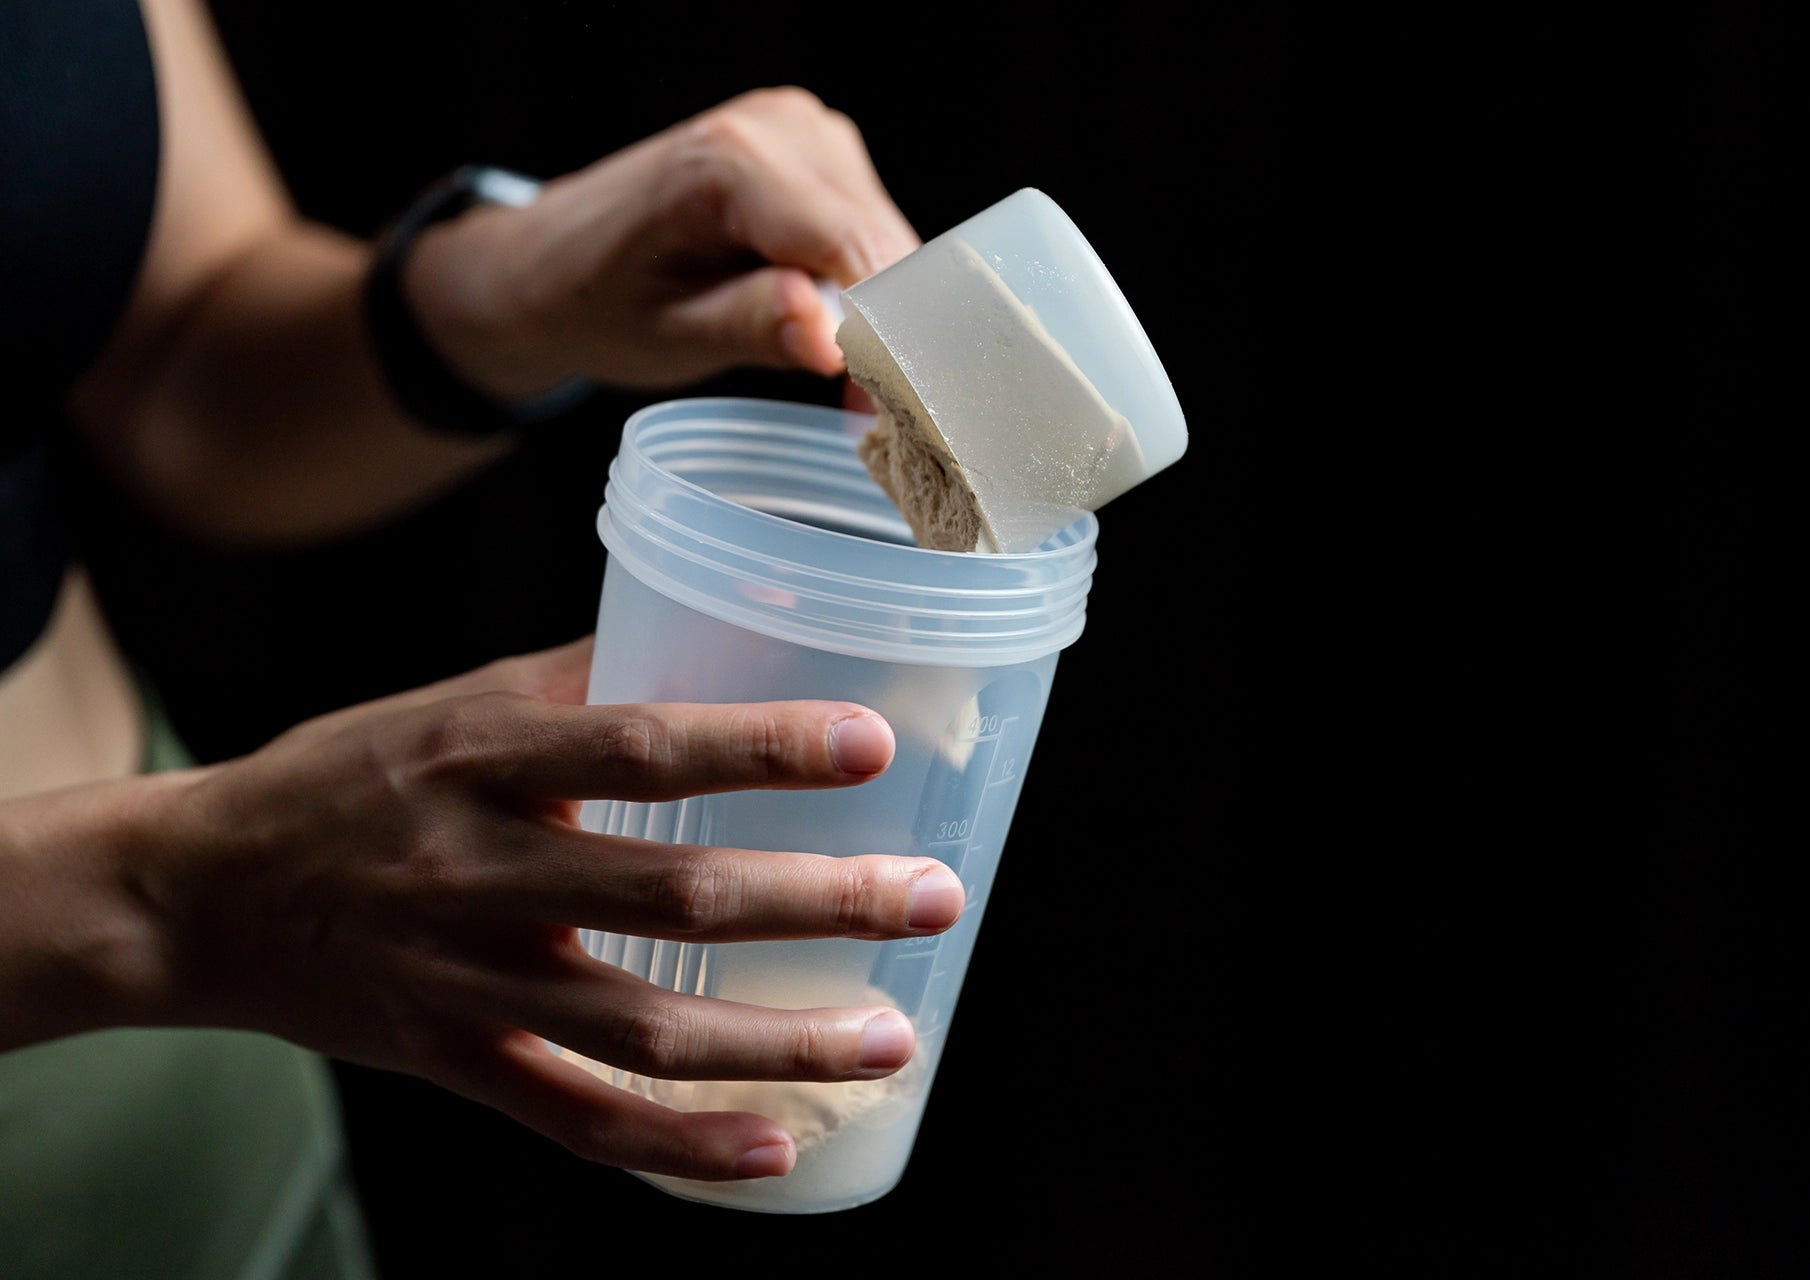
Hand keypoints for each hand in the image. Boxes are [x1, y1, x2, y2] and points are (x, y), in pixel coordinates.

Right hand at [119, 638, 962, 1180]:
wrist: (196, 894)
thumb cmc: (344, 779)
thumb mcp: (449, 701)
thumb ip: (578, 678)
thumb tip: (708, 635)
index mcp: (483, 758)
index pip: (641, 747)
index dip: (759, 747)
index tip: (870, 744)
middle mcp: (479, 872)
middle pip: (670, 897)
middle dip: (818, 902)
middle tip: (933, 898)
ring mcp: (466, 981)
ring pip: (643, 1031)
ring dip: (781, 1042)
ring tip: (894, 1037)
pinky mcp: (451, 1062)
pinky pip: (577, 1119)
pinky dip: (680, 1147)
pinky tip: (777, 1147)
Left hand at [408, 86, 922, 400]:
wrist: (549, 259)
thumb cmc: (595, 301)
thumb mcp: (666, 335)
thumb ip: (751, 327)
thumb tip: (834, 342)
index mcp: (730, 161)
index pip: (853, 250)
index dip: (886, 336)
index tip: (886, 413)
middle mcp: (780, 125)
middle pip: (883, 245)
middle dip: (887, 331)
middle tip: (861, 411)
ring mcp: (805, 130)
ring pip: (890, 240)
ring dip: (879, 312)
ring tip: (832, 370)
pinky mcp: (820, 150)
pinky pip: (872, 228)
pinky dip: (865, 287)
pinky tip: (825, 324)